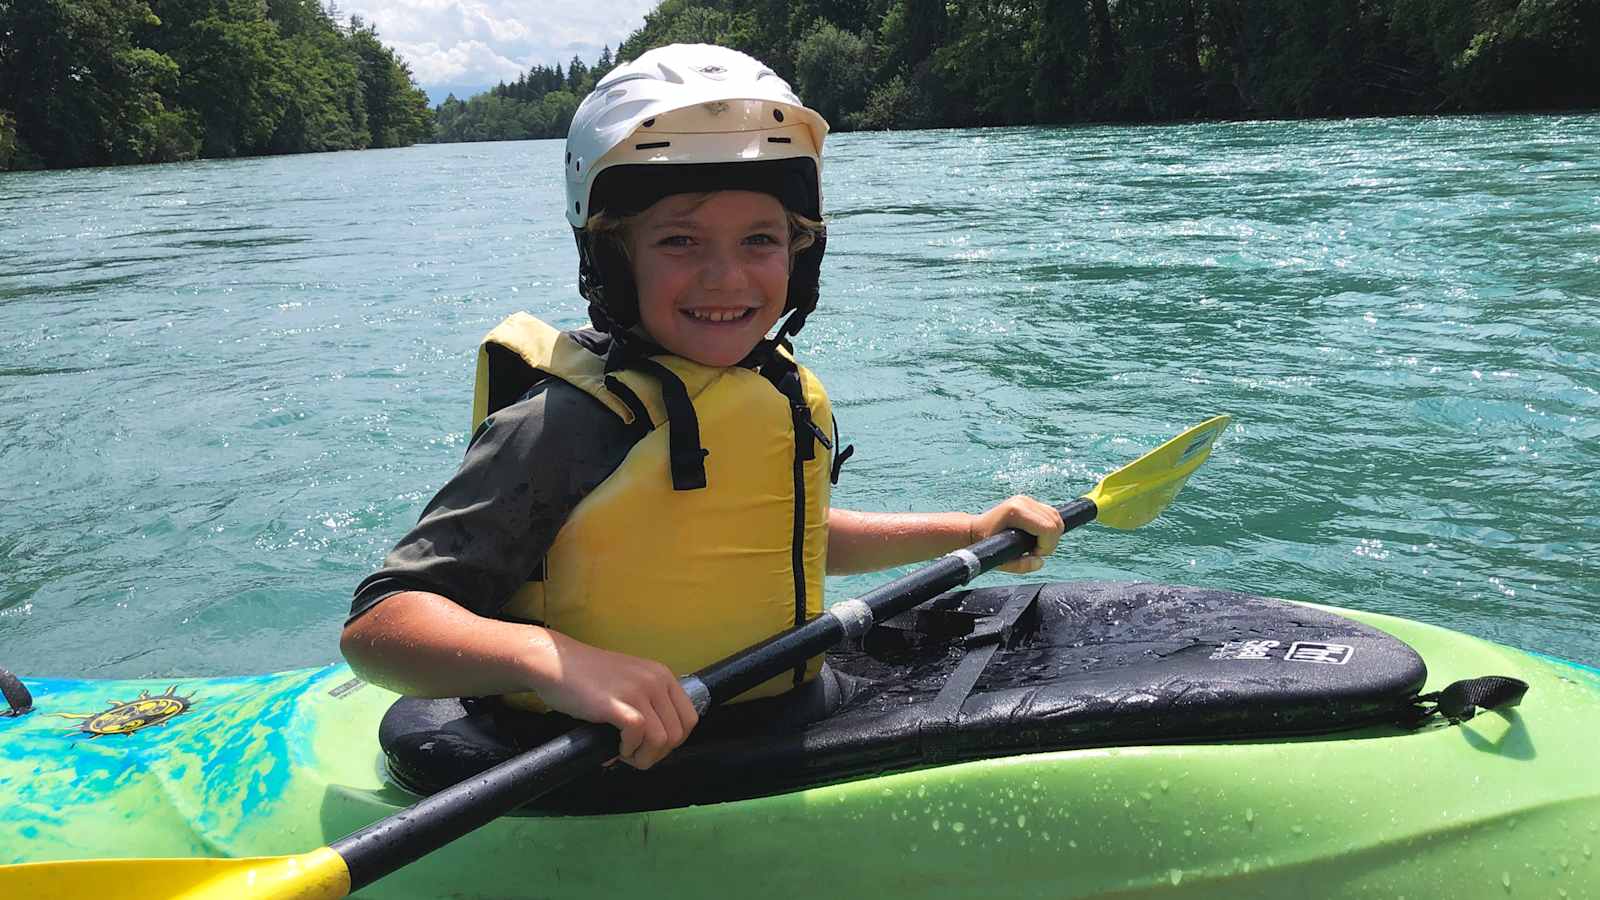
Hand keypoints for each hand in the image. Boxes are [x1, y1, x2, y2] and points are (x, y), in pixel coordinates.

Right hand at [530, 631, 699, 769]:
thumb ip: (647, 703)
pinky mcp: (617, 703)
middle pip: (678, 734)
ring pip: (662, 739)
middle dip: (657, 754)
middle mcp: (655, 680)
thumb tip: (656, 744)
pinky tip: (615, 749)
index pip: (689, 719)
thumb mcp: (630, 681)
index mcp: (662, 675)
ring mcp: (637, 691)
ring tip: (624, 753)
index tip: (651, 748)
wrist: (555, 663)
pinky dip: (628, 750)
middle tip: (634, 755)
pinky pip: (638, 736)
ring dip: (643, 756)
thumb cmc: (586, 677)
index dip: (673, 742)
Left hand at [968, 495, 1064, 573]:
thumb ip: (1021, 566)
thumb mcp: (1000, 561)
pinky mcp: (1029, 501)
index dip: (1047, 545)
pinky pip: (1050, 514)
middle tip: (1035, 551)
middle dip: (1050, 542)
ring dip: (1051, 535)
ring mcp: (1026, 499)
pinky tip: (1037, 536)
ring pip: (1055, 517)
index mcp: (1016, 511)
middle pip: (1055, 522)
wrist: (974, 531)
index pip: (1048, 528)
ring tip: (1036, 545)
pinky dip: (1049, 528)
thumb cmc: (984, 544)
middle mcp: (1023, 501)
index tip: (1034, 553)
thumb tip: (1039, 562)